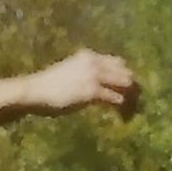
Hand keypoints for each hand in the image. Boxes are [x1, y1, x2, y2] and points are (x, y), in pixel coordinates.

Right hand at [27, 48, 141, 117]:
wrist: (35, 90)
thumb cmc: (48, 84)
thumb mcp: (69, 71)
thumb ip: (85, 73)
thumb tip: (97, 84)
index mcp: (89, 55)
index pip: (118, 62)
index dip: (125, 75)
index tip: (128, 87)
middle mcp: (94, 62)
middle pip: (125, 72)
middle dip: (132, 86)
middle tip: (135, 101)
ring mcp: (94, 76)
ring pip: (124, 84)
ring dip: (130, 97)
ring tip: (131, 109)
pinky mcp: (93, 91)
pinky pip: (115, 98)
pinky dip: (121, 106)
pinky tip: (121, 114)